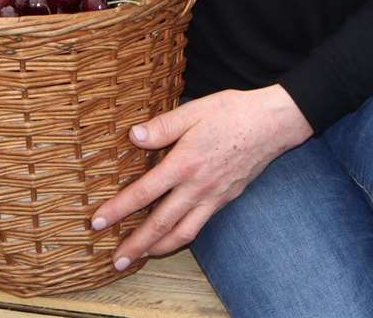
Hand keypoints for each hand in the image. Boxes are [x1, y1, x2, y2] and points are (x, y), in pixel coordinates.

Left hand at [90, 85, 312, 269]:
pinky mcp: (225, 199)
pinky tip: (171, 239)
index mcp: (185, 163)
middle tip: (117, 261)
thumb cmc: (232, 112)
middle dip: (136, 244)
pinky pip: (200, 225)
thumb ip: (163, 126)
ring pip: (183, 232)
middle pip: (161, 223)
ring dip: (159, 248)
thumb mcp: (194, 110)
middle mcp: (198, 186)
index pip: (144, 193)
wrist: (273, 124)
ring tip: (140, 257)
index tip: (98, 222)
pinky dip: (182, 237)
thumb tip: (134, 136)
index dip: (119, 209)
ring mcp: (213, 197)